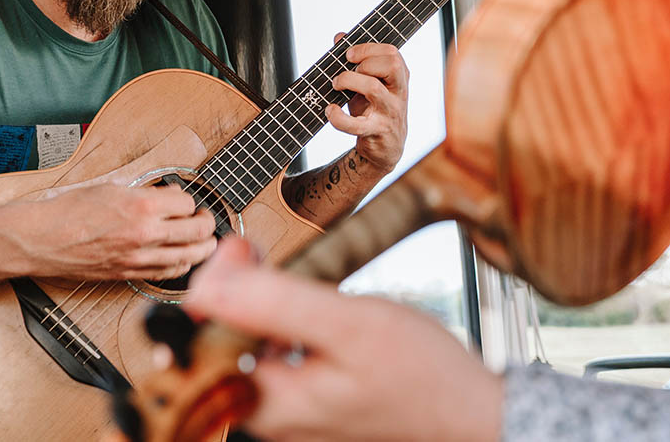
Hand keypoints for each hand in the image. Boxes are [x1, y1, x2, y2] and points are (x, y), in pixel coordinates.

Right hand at [21, 183, 216, 280]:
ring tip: (206, 241)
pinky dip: (182, 266)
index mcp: (141, 206)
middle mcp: (145, 233)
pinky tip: (183, 259)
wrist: (43, 239)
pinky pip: (167, 274)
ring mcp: (139, 257)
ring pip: (189, 256)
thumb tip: (169, 195)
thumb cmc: (70, 210)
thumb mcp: (111, 187)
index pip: (187, 204)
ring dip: (203, 248)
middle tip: (206, 218)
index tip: (186, 200)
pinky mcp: (130, 274)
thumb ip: (145, 191)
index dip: (189, 201)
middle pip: (197, 231)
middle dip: (207, 223)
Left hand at [184, 237, 501, 441]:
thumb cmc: (421, 375)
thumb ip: (274, 304)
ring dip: (251, 305)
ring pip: (244, 350)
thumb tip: (205, 286)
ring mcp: (289, 416)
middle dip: (229, 292)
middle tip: (248, 250)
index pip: (199, 345)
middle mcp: (269, 419)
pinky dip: (276, 324)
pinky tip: (299, 303)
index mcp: (266, 405)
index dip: (209, 290)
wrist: (471, 412)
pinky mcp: (308, 406)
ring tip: (269, 267)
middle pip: (218, 347)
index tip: (235, 252)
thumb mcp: (347, 324)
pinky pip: (271, 361)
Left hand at [328, 34, 408, 170]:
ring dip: (349, 81)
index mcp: (399, 78)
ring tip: (336, 85)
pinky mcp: (376, 132)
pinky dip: (338, 118)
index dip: (368, 48)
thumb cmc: (374, 110)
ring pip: (373, 88)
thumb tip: (340, 36)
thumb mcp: (367, 84)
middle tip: (346, 69)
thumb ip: (355, 60)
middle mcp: (399, 93)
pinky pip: (357, 124)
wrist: (384, 149)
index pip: (392, 53)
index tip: (348, 54)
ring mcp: (390, 113)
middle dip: (364, 61)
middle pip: (393, 64)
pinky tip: (330, 111)